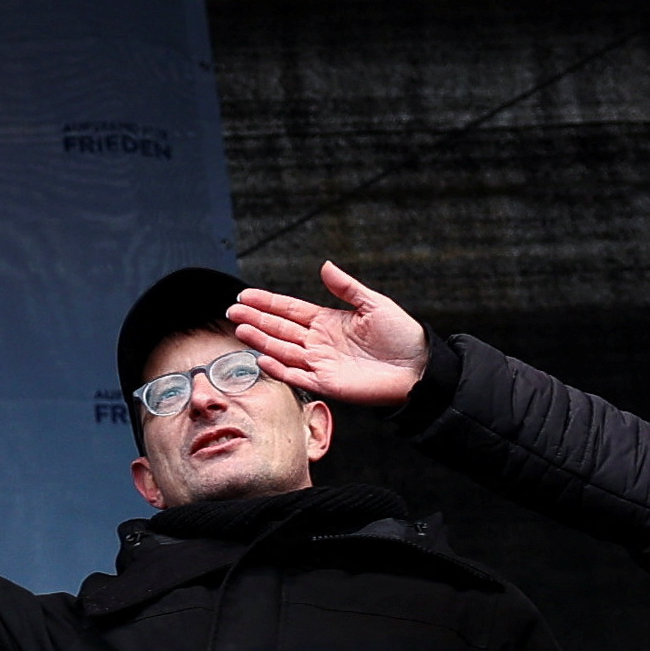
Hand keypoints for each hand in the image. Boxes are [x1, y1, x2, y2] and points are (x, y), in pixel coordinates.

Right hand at [226, 261, 431, 407]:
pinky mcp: (326, 384)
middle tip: (232, 312)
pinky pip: (297, 377)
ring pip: (282, 351)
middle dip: (255, 320)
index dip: (267, 302)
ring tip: (241, 330)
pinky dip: (279, 370)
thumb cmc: (401, 335)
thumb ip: (346, 287)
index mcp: (328, 321)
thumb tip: (324, 266)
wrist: (417, 367)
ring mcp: (320, 363)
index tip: (245, 296)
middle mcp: (319, 342)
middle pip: (279, 329)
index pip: (289, 310)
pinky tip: (263, 358)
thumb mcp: (374, 303)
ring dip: (261, 341)